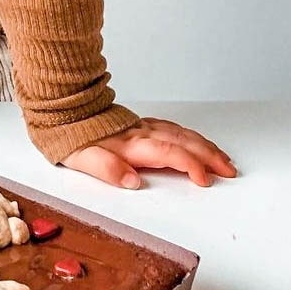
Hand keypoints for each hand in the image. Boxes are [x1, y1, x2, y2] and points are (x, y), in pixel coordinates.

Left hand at [60, 117, 236, 188]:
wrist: (61, 108)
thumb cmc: (71, 137)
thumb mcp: (80, 158)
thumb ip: (107, 169)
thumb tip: (131, 181)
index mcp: (130, 144)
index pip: (168, 154)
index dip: (189, 165)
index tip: (204, 180)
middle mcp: (141, 133)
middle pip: (183, 142)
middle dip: (209, 156)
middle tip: (229, 171)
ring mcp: (142, 127)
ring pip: (181, 134)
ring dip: (205, 146)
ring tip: (223, 159)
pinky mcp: (140, 124)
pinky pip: (173, 128)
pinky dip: (191, 136)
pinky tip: (198, 141)